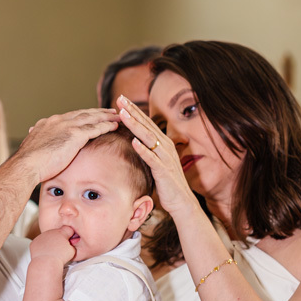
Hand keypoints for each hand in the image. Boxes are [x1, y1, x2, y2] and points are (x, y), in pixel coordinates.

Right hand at [15, 108, 117, 184]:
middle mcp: (58, 121)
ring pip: (92, 117)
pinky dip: (106, 125)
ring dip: (106, 116)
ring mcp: (67, 126)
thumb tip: (37, 148)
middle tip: (109, 111)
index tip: (91, 115)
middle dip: (97, 112)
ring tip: (117, 115)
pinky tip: (115, 125)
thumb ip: (40, 146)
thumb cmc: (28, 164)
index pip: (70, 117)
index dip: (83, 116)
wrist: (26, 165)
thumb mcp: (33, 151)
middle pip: (83, 113)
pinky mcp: (74, 135)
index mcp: (48, 124)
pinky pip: (95, 128)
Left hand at [29, 226, 75, 265]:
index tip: (70, 241)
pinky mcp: (34, 243)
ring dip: (50, 243)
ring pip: (47, 238)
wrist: (46, 263)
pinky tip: (45, 254)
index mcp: (61, 232)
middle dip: (59, 239)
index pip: (68, 229)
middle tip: (60, 249)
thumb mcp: (72, 251)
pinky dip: (41, 248)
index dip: (70, 235)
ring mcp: (41, 237)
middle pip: (56, 233)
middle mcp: (50, 232)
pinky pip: (39, 244)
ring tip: (52, 252)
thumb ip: (72, 245)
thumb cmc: (60, 257)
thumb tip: (70, 244)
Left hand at [116, 95, 198, 217]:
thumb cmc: (166, 182)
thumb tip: (133, 141)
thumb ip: (147, 150)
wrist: (181, 201)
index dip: (134, 110)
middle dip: (133, 111)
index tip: (121, 99)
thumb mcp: (155, 162)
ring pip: (148, 137)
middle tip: (120, 98)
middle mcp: (165, 146)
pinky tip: (133, 141)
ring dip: (135, 125)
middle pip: (146, 125)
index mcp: (162, 143)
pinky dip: (143, 149)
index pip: (146, 122)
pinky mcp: (164, 170)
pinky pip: (152, 158)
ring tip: (123, 115)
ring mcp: (165, 157)